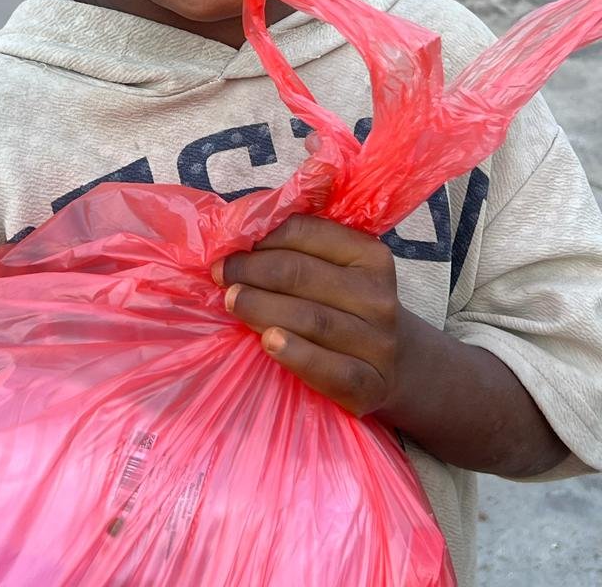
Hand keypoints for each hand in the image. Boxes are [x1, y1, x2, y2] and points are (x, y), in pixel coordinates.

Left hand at [212, 215, 402, 416]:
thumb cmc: (347, 307)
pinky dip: (297, 354)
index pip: (306, 234)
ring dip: (263, 308)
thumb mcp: (338, 269)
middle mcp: (377, 295)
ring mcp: (378, 342)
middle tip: (220, 275)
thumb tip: (236, 233)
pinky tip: (269, 343)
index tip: (229, 248)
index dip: (262, 237)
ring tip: (232, 302)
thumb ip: (298, 249)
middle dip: (253, 271)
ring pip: (312, 319)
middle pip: (303, 275)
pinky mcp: (370, 384)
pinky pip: (330, 368)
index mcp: (368, 254)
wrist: (397, 365)